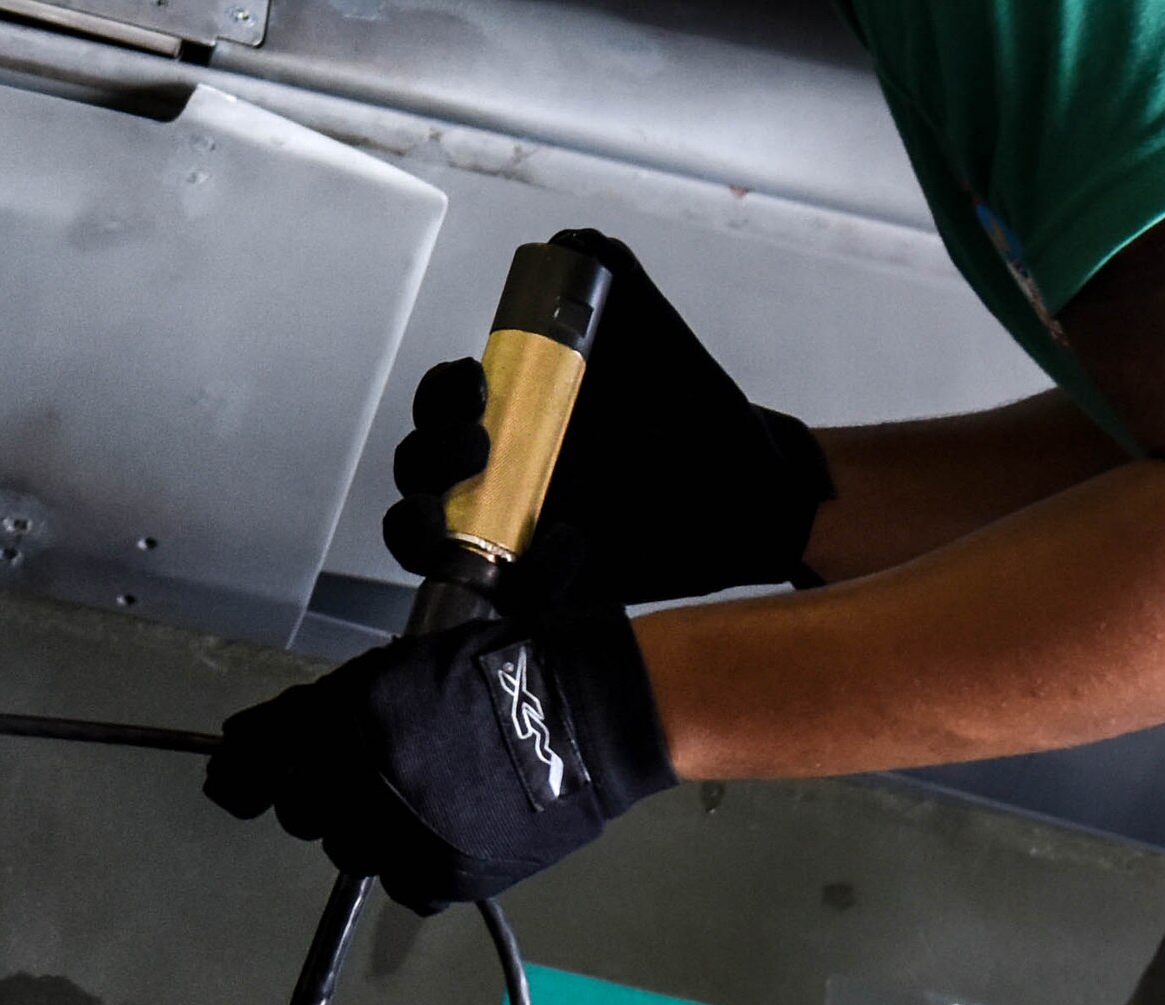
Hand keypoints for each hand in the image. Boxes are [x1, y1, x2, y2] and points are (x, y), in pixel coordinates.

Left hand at [204, 608, 676, 911]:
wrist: (582, 716)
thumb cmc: (495, 675)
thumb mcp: (399, 667)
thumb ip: (328, 706)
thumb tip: (255, 740)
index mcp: (351, 716)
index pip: (260, 754)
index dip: (237, 769)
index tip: (229, 779)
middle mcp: (366, 778)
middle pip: (300, 810)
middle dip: (317, 793)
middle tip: (362, 775)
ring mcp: (403, 833)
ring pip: (346, 850)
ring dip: (364, 829)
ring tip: (417, 799)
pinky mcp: (443, 875)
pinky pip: (398, 883)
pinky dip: (410, 862)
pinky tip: (442, 830)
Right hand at [383, 229, 833, 610]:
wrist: (746, 490)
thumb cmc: (691, 413)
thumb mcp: (658, 344)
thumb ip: (622, 289)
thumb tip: (576, 244)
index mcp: (512, 417)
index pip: (440, 408)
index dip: (438, 397)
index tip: (475, 382)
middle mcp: (497, 478)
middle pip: (418, 476)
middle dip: (426, 457)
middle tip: (477, 446)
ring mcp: (512, 539)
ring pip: (428, 544)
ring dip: (427, 533)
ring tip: (480, 520)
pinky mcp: (541, 590)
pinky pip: (493, 599)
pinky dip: (518, 582)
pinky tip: (569, 552)